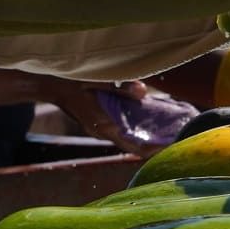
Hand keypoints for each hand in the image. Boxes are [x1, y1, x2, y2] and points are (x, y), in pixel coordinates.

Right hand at [0, 72, 162, 156]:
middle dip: (156, 139)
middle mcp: (104, 131)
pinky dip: (138, 124)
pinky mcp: (101, 121)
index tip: (174, 145)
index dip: (154, 148)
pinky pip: (124, 127)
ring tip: (173, 126)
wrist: (49, 83)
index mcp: (103, 126)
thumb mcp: (96, 80)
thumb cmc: (72, 81)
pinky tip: (154, 116)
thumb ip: (121, 86)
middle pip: (135, 143)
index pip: (134, 146)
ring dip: (149, 132)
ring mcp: (102, 128)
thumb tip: (144, 93)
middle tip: (180, 133)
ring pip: (130, 135)